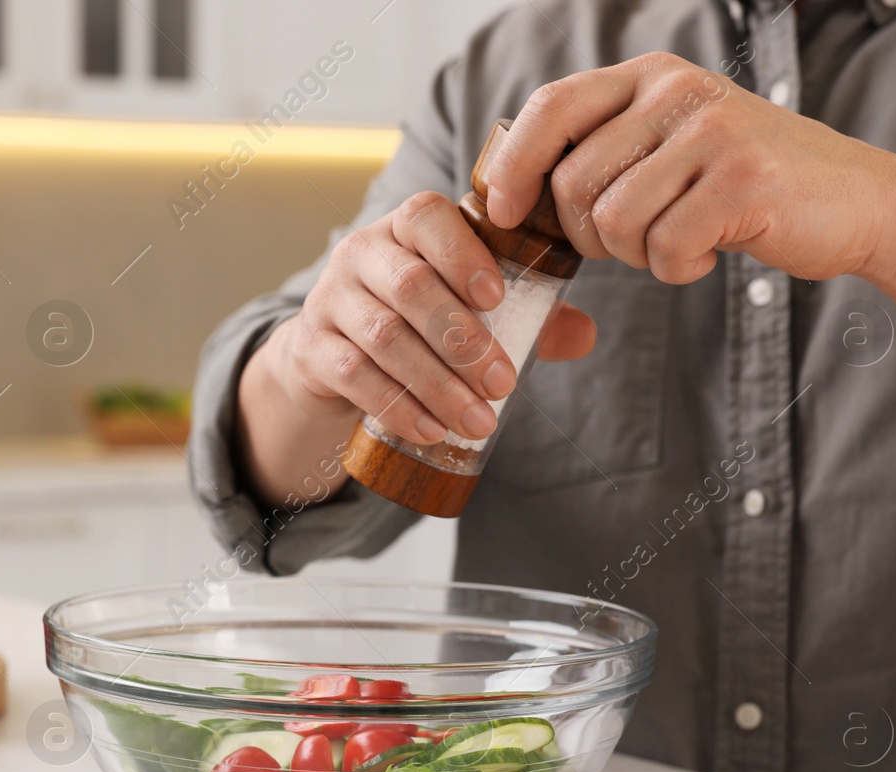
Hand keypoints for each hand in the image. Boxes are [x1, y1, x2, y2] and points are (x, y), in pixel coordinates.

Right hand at [260, 190, 596, 447]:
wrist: (330, 355)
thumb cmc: (415, 321)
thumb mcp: (465, 307)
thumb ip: (527, 315)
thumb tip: (584, 335)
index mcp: (406, 228)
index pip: (427, 218)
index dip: (462, 254)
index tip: (498, 296)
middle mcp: (361, 253)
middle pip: (410, 286)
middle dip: (462, 339)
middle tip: (503, 384)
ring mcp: (329, 300)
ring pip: (383, 336)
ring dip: (436, 383)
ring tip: (478, 420)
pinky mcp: (311, 349)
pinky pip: (352, 375)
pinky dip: (396, 405)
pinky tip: (431, 429)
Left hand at [485, 52, 895, 283]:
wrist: (856, 200)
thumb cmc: (744, 185)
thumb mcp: (669, 145)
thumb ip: (604, 148)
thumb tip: (506, 182)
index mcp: (650, 77)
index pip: (551, 107)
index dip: (513, 165)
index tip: (503, 210)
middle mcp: (678, 91)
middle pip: (573, 183)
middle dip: (588, 236)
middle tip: (634, 241)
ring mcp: (713, 132)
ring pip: (613, 221)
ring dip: (635, 256)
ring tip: (677, 240)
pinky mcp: (743, 180)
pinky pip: (663, 248)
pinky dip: (677, 268)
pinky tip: (709, 250)